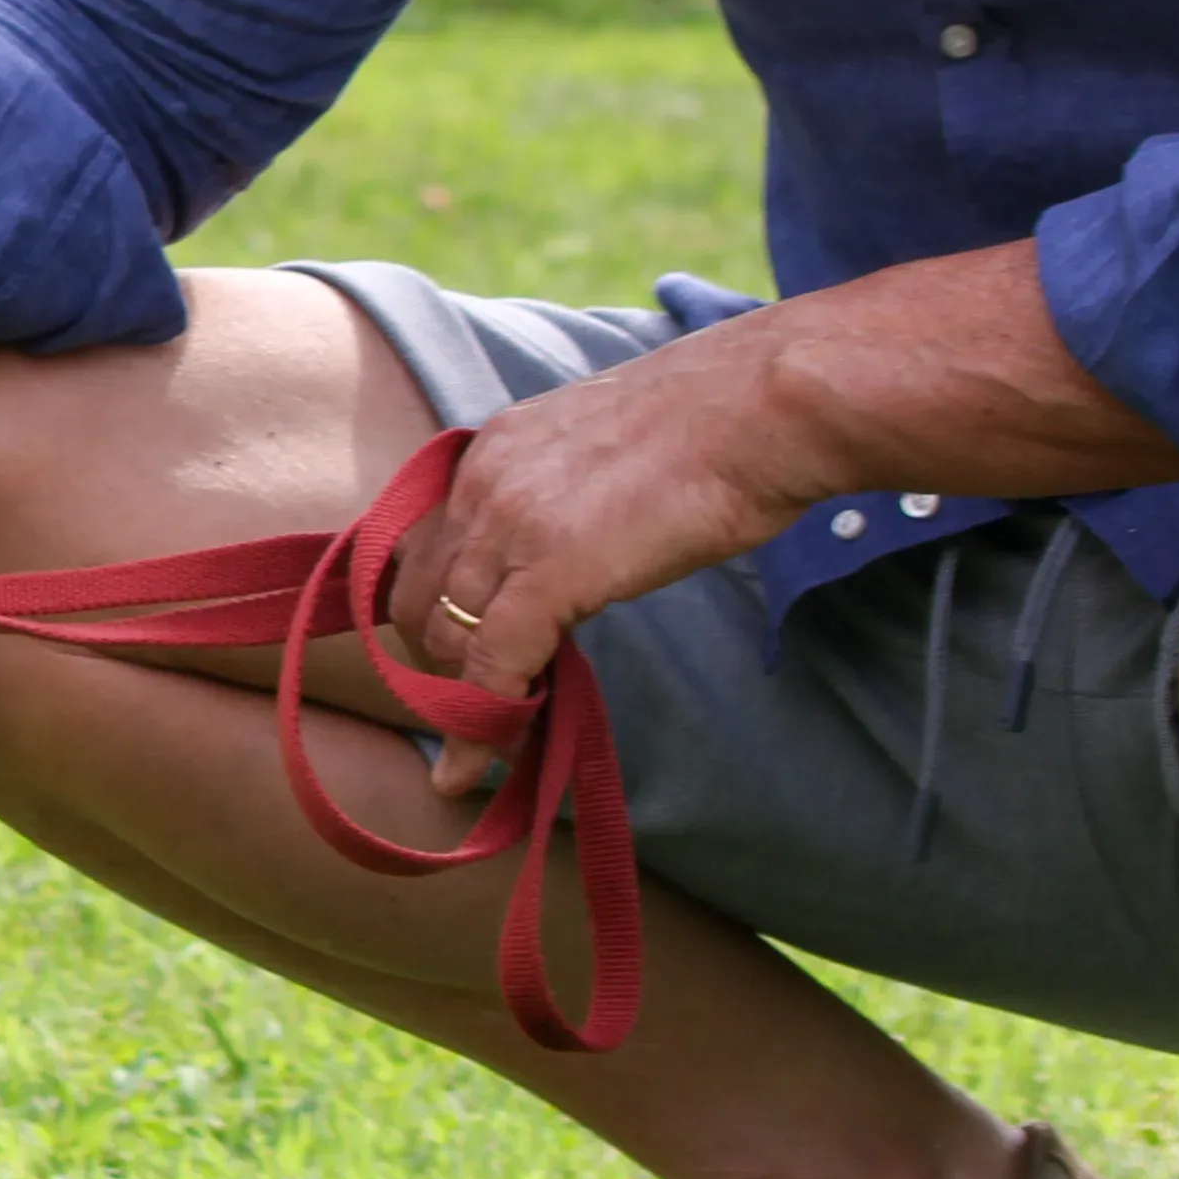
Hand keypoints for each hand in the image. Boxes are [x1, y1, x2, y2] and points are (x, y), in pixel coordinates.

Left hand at [381, 325, 817, 702]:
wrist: (760, 410)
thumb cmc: (718, 428)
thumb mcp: (606, 452)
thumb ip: (567, 497)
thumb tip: (576, 551)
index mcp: (491, 453)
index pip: (424, 547)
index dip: (432, 610)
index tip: (454, 657)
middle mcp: (481, 486)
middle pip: (418, 596)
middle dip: (436, 661)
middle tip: (474, 705)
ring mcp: (508, 528)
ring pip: (445, 635)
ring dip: (457, 697)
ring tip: (483, 742)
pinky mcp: (549, 572)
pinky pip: (492, 665)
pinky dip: (479, 724)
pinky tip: (474, 767)